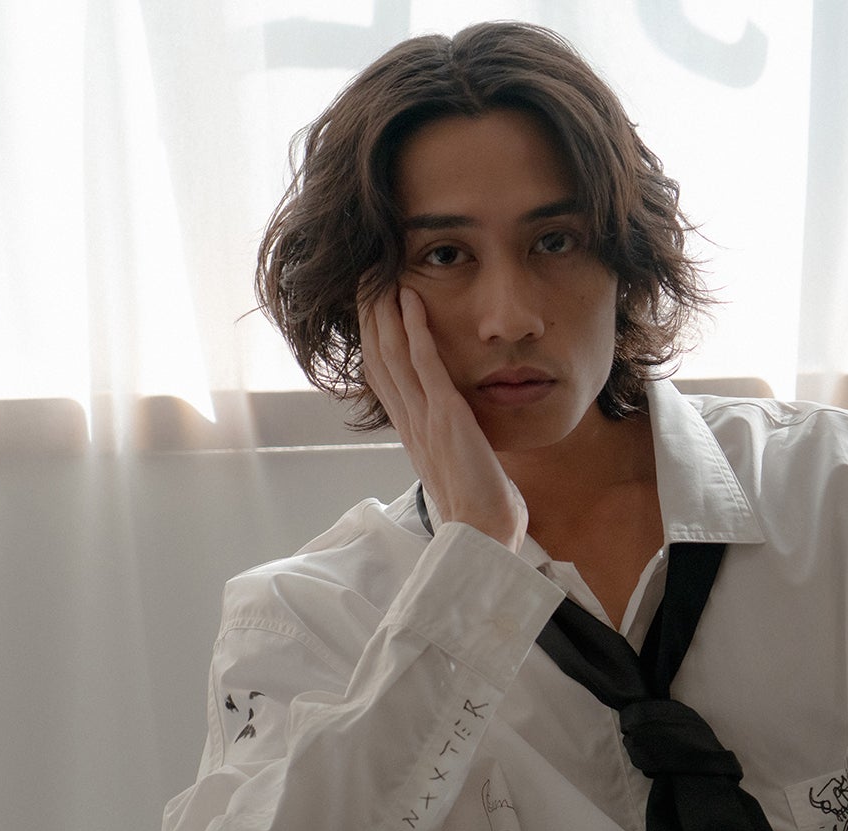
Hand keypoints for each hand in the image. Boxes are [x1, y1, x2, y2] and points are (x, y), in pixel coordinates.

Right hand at [359, 286, 529, 551]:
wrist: (482, 535)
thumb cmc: (480, 512)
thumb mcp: (459, 471)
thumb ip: (453, 450)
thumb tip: (461, 443)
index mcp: (411, 435)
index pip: (383, 379)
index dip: (372, 341)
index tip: (369, 311)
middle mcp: (410, 422)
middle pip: (378, 358)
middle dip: (370, 316)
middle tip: (364, 280)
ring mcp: (424, 418)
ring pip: (392, 354)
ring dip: (385, 312)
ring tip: (381, 278)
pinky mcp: (445, 416)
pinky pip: (425, 364)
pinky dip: (416, 329)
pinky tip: (412, 301)